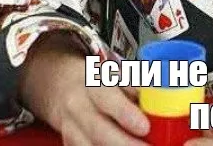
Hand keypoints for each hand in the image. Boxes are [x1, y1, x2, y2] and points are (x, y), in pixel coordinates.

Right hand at [17, 32, 149, 145]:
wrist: (57, 84)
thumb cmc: (93, 79)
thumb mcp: (112, 73)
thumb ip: (132, 87)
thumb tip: (155, 99)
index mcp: (92, 83)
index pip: (107, 98)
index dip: (125, 114)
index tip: (144, 126)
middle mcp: (78, 107)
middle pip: (99, 130)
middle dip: (124, 144)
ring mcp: (69, 128)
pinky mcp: (67, 143)